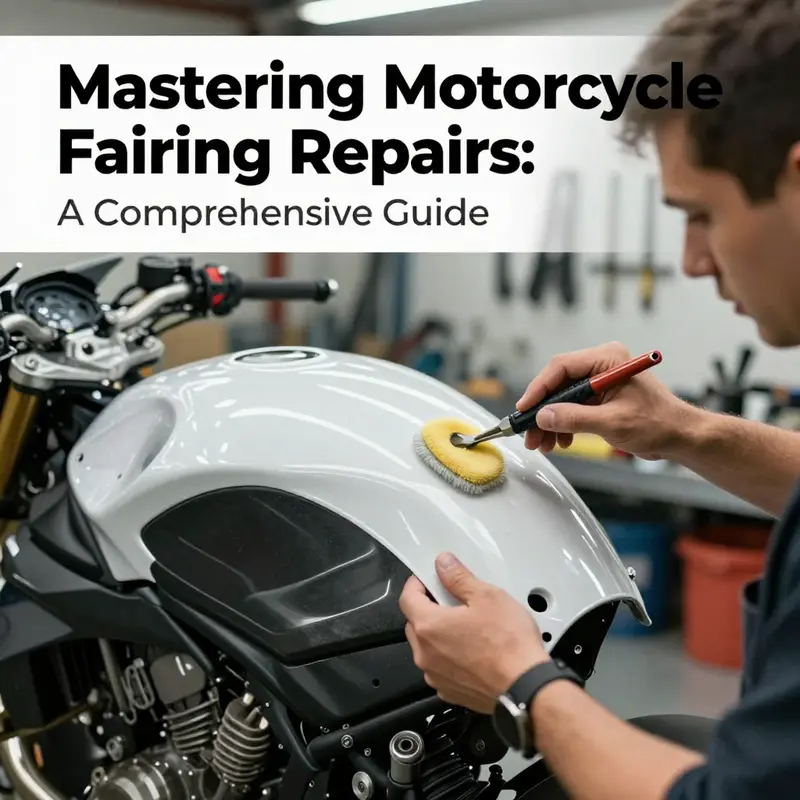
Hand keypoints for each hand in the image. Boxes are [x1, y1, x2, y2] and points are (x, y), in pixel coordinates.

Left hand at [399, 553, 548, 714]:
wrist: (526, 688)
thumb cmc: (509, 646)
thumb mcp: (487, 597)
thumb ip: (458, 578)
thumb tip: (444, 565)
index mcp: (429, 627)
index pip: (407, 598)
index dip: (417, 584)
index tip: (428, 579)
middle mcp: (426, 654)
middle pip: (415, 623)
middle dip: (429, 608)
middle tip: (452, 600)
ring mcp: (436, 676)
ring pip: (427, 647)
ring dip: (439, 635)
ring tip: (468, 627)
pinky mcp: (450, 691)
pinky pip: (441, 668)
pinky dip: (450, 657)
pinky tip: (474, 650)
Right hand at [517, 341, 693, 459]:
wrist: (679, 436)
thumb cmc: (658, 423)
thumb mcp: (612, 422)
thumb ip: (574, 418)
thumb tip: (543, 416)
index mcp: (607, 359)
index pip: (561, 367)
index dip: (538, 389)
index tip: (524, 409)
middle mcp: (600, 365)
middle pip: (557, 384)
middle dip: (542, 411)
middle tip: (530, 433)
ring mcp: (599, 380)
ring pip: (561, 398)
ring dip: (550, 421)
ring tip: (543, 443)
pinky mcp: (599, 396)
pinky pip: (571, 407)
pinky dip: (563, 424)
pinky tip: (561, 440)